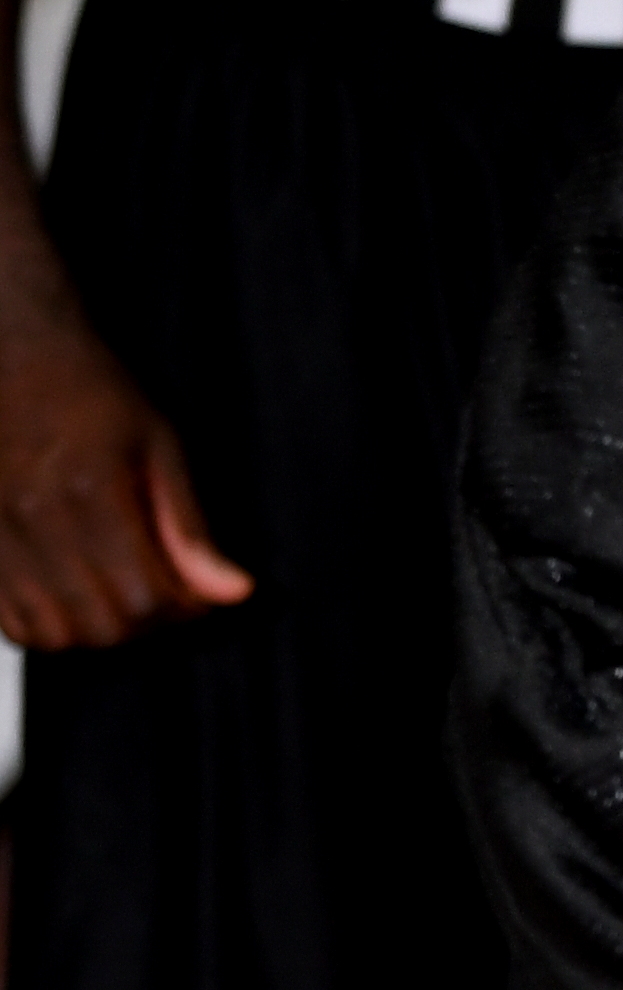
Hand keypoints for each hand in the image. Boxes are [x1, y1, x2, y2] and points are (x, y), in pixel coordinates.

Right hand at [0, 280, 251, 645]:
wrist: (15, 356)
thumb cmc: (91, 391)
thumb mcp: (159, 443)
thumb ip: (190, 525)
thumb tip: (233, 591)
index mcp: (92, 494)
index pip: (145, 596)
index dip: (183, 608)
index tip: (198, 592)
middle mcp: (39, 521)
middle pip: (103, 625)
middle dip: (147, 625)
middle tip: (166, 594)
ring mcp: (2, 537)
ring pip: (56, 633)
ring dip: (98, 632)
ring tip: (122, 598)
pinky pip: (14, 624)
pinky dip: (50, 627)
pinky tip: (77, 597)